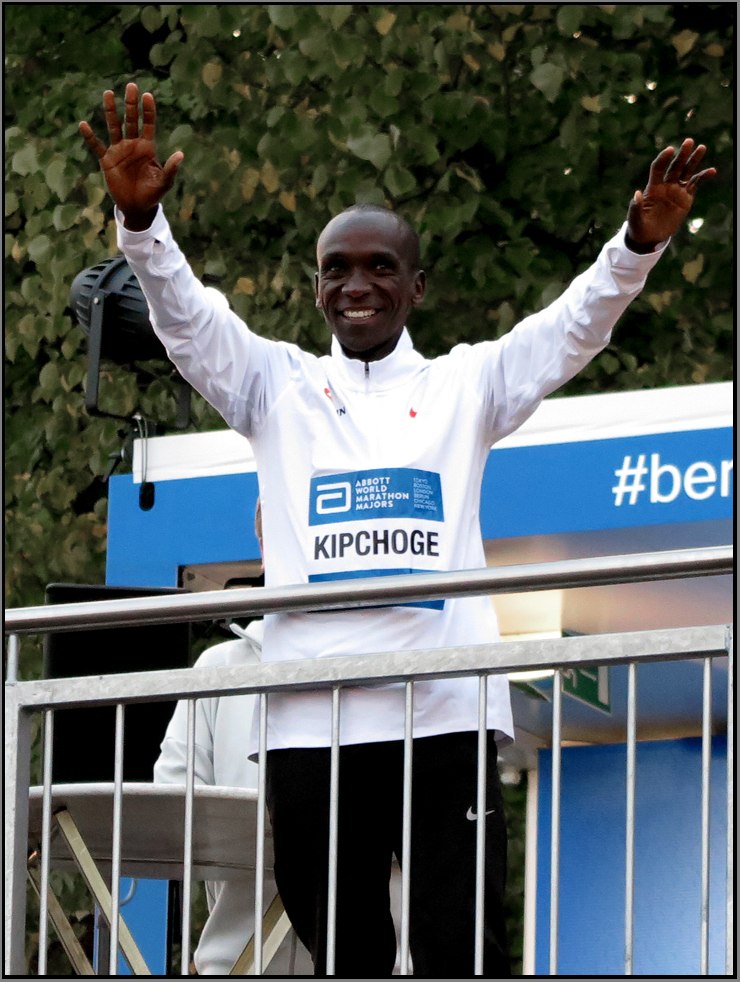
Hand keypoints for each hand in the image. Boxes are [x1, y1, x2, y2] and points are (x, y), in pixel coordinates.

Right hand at [79, 83, 182, 230]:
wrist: (138, 206)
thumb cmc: (153, 193)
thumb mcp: (164, 182)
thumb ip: (171, 168)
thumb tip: (181, 154)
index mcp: (147, 147)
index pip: (148, 124)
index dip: (148, 110)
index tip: (147, 96)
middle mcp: (132, 144)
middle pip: (131, 119)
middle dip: (131, 104)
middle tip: (132, 86)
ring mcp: (119, 150)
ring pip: (114, 126)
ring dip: (110, 110)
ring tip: (108, 93)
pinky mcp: (107, 160)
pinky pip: (96, 146)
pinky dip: (90, 136)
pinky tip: (84, 125)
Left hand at [626, 139, 715, 252]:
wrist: (650, 237)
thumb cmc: (639, 228)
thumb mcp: (634, 220)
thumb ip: (635, 208)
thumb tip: (636, 194)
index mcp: (652, 188)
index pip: (658, 168)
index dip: (663, 158)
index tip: (670, 150)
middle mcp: (665, 185)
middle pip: (675, 166)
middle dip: (682, 154)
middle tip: (689, 141)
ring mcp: (676, 190)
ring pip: (686, 171)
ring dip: (694, 160)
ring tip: (701, 147)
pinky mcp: (685, 198)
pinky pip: (695, 184)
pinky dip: (703, 176)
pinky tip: (712, 171)